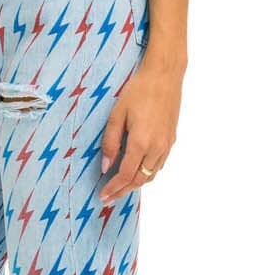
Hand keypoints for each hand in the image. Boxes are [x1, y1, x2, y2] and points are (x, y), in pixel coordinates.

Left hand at [97, 53, 181, 202]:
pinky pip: (159, 164)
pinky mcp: (171, 139)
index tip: (103, 195)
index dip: (113, 187)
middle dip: (123, 191)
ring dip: (136, 184)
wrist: (165, 76)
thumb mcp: (117, 114)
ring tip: (121, 188)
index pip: (126, 175)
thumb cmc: (139, 90)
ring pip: (151, 174)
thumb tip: (106, 166)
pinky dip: (147, 173)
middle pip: (140, 180)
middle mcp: (156, 147)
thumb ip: (110, 142)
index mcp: (141, 142)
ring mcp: (166, 145)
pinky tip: (137, 171)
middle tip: (109, 198)